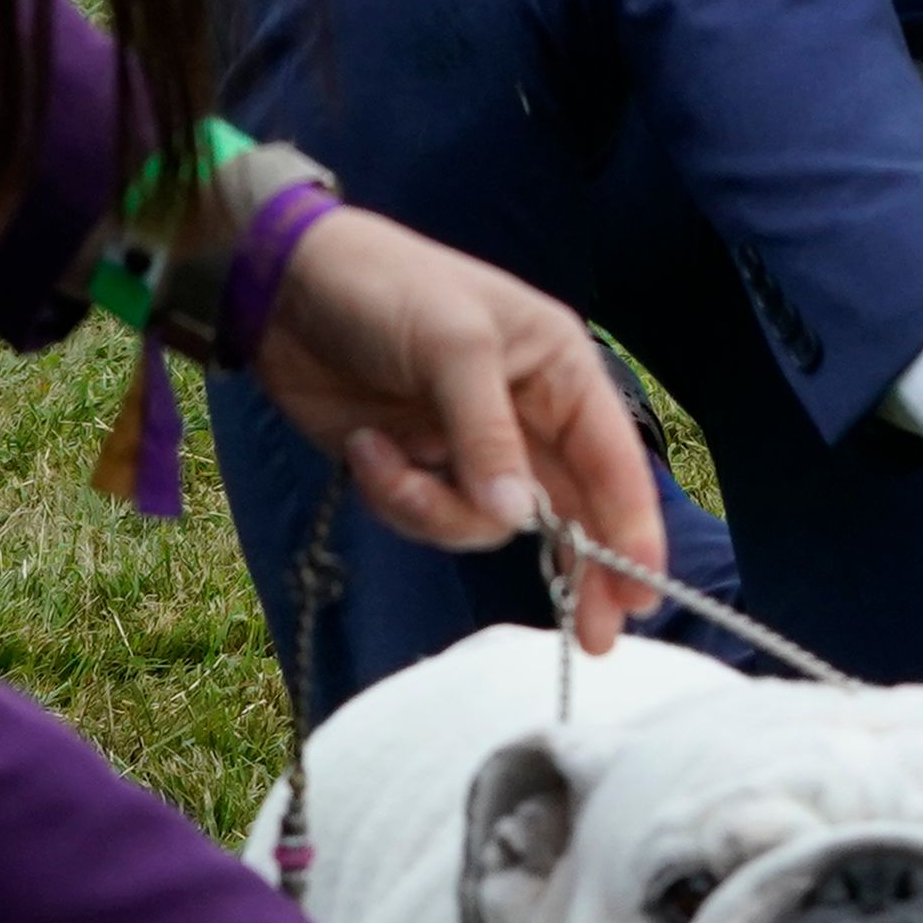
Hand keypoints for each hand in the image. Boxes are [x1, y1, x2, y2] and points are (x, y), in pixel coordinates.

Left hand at [251, 210, 672, 651]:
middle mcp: (527, 416)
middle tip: (595, 636)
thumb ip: (489, 436)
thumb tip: (521, 520)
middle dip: (577, 567)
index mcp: (560, 373)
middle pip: (571, 511)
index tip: (641, 593)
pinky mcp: (416, 466)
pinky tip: (363, 448)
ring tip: (385, 460)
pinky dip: (394, 496)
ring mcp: (470, 447)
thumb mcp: (453, 346)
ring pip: (487, 523)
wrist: (281, 286)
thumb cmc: (387, 287)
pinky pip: (428, 517)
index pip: (613, 462)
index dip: (633, 528)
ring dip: (435, 510)